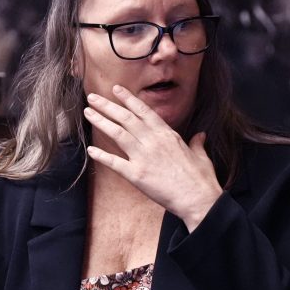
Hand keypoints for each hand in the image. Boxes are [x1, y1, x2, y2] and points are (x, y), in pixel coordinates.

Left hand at [83, 85, 222, 231]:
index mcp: (167, 135)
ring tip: (88, 113)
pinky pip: (114, 163)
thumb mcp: (201, 156)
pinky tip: (90, 150)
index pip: (144, 111)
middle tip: (93, 97)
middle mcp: (153, 141)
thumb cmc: (201, 179)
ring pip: (117, 134)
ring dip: (101, 122)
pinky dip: (101, 155)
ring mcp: (143, 157)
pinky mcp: (136, 175)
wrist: (198, 199)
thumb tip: (200, 135)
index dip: (128, 99)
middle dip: (108, 106)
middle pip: (126, 118)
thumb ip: (197, 143)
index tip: (116, 90)